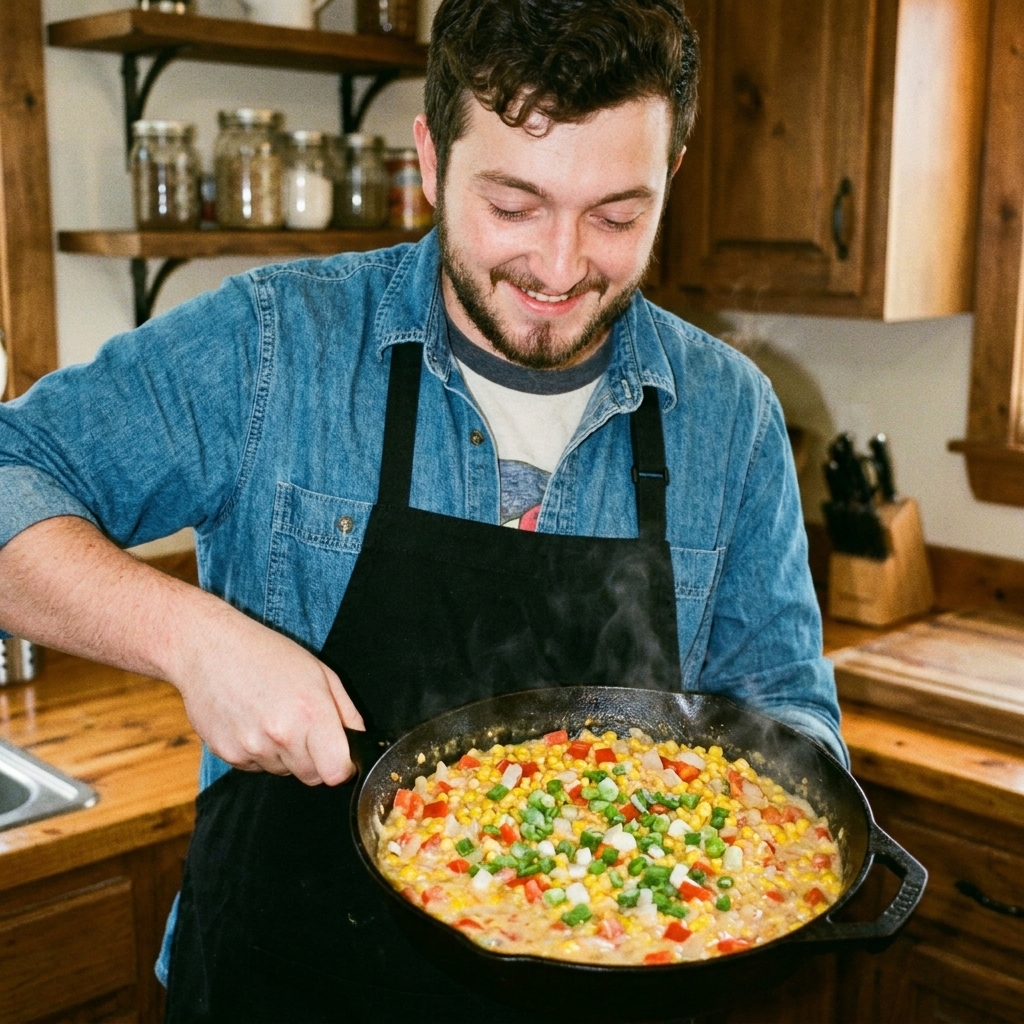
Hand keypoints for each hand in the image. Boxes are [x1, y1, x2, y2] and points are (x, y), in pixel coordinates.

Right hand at [170, 595, 364, 785]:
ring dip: (284, 754)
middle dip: (314, 759)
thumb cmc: (267, 653)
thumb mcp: (320, 672)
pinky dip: (259, 752)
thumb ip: (346, 712)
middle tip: (302, 727)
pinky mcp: (228, 754)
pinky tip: (251, 721)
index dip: (342, 767)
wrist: (209, 648)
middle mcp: (281, 735)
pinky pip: (256, 767)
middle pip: (312, 777)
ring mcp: (252, 747)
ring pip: (283, 772)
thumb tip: (359, 740)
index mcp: (311, 713)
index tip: (339, 754)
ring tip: (272, 716)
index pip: (336, 773)